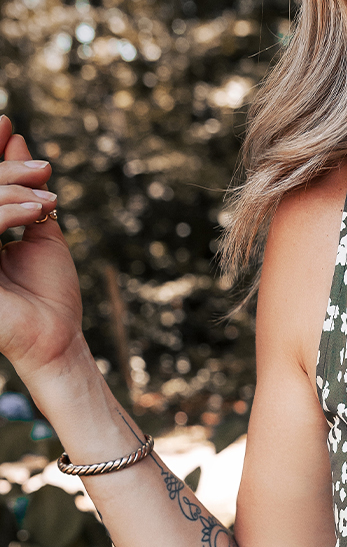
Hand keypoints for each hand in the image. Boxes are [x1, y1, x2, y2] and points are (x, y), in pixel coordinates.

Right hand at [0, 116, 86, 385]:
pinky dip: (7, 211)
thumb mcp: (42, 232)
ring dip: (10, 187)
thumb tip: (14, 134)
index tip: (5, 121)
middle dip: (5, 167)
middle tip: (43, 166)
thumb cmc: (51, 296)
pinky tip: (37, 209)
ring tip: (47, 195)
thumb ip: (25, 189)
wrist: (57, 342)